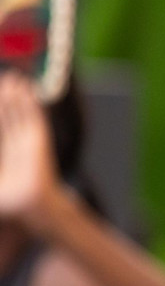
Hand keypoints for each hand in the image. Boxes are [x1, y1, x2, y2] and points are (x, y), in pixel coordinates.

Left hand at [0, 72, 62, 230]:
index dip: (2, 113)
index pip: (4, 128)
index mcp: (9, 157)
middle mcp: (20, 147)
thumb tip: (0, 152)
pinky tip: (26, 89)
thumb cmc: (6, 202)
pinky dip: (31, 103)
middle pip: (11, 118)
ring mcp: (30, 143)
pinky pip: (34, 117)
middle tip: (4, 81)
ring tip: (12, 79)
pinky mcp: (39, 140)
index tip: (0, 96)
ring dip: (16, 97)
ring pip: (21, 114)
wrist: (28, 206)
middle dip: (6, 100)